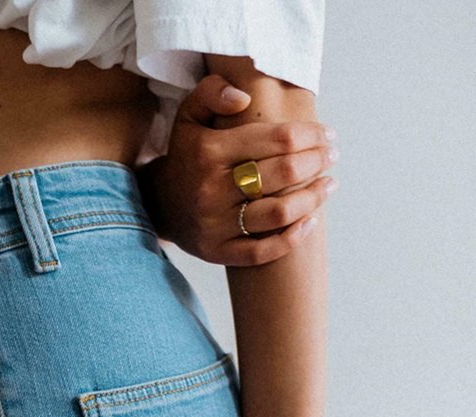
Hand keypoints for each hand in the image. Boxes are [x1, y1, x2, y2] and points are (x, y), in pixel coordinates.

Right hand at [136, 72, 338, 264]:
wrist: (158, 206)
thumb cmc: (186, 156)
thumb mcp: (189, 116)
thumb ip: (212, 92)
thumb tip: (244, 97)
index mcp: (209, 152)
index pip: (277, 139)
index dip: (311, 135)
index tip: (327, 134)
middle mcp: (212, 190)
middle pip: (283, 174)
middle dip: (317, 161)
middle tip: (331, 156)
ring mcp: (215, 225)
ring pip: (279, 213)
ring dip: (313, 198)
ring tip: (329, 184)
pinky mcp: (218, 252)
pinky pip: (263, 251)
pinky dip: (293, 237)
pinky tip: (311, 221)